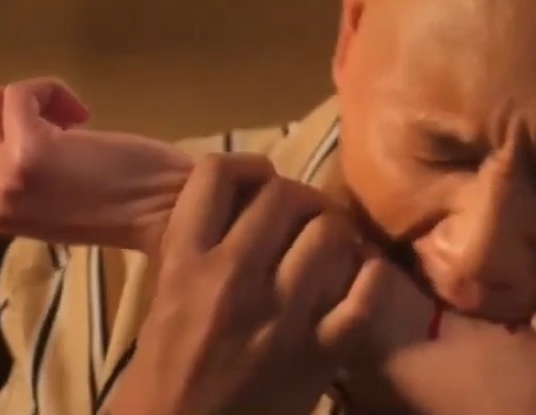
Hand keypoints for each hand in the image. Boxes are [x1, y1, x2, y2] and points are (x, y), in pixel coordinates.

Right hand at [0, 77, 192, 246]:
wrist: (166, 211)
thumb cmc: (123, 200)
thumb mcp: (50, 196)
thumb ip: (12, 169)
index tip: (34, 124)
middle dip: (5, 108)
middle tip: (53, 122)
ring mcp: (6, 175)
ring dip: (28, 97)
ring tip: (68, 120)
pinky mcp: (32, 150)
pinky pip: (18, 93)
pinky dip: (50, 88)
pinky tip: (82, 114)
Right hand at [112, 153, 391, 414]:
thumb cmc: (164, 370)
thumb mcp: (164, 295)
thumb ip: (198, 247)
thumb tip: (241, 203)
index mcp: (186, 262)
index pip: (216, 174)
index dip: (245, 166)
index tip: (257, 181)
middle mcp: (233, 279)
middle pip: (283, 195)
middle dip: (297, 198)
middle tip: (301, 216)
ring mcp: (281, 316)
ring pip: (329, 233)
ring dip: (334, 232)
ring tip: (331, 244)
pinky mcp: (319, 354)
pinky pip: (365, 294)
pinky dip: (371, 276)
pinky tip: (363, 275)